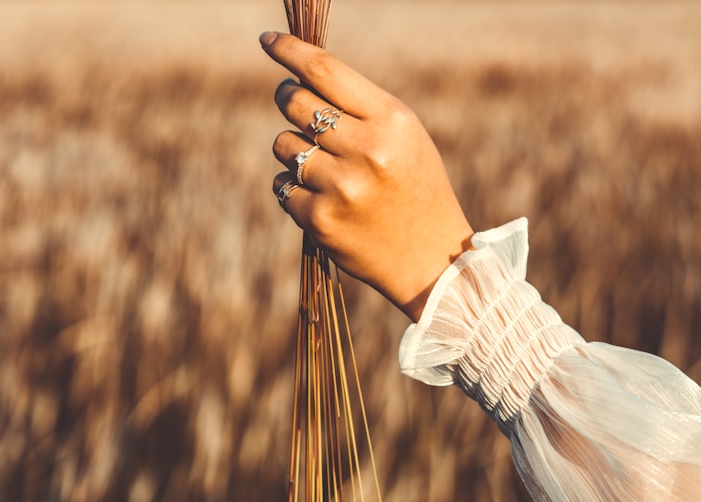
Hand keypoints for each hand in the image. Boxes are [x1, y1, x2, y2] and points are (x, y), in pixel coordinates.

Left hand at [261, 32, 472, 321]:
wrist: (432, 259)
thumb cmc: (417, 189)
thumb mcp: (405, 138)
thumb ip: (360, 108)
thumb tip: (299, 78)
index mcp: (392, 121)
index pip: (325, 71)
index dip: (289, 51)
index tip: (267, 41)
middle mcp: (367, 150)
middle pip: (294, 102)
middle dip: (287, 98)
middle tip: (293, 104)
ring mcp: (341, 187)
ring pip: (284, 146)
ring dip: (295, 152)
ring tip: (327, 171)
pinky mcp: (320, 220)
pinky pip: (282, 186)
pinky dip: (296, 189)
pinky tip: (325, 201)